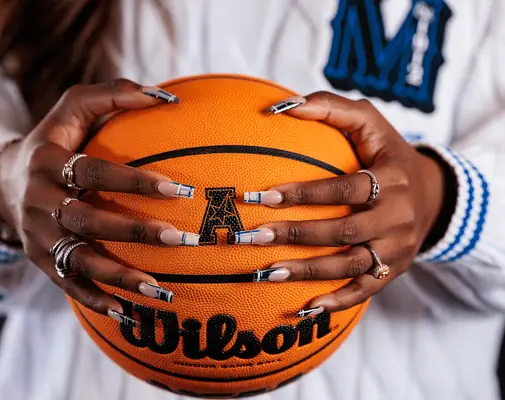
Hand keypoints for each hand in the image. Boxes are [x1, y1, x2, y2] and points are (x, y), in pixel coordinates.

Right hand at [0, 79, 198, 323]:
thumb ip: (114, 94)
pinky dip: (94, 299)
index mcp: (48, 163)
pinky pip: (67, 284)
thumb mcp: (74, 107)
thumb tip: (165, 96)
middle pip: (87, 222)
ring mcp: (38, 236)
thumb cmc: (56, 139)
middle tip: (178, 239)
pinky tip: (125, 313)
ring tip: (159, 290)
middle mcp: (39, 203)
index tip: (176, 191)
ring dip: (119, 277)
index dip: (132, 182)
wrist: (8, 179)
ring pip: (78, 261)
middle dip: (133, 232)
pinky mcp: (41, 260)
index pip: (92, 173)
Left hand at [245, 92, 446, 313]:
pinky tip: (308, 306)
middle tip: (255, 236)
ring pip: (350, 264)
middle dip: (296, 234)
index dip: (303, 194)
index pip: (344, 189)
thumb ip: (331, 108)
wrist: (432, 194)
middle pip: (343, 231)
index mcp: (392, 179)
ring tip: (268, 273)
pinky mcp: (394, 269)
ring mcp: (397, 248)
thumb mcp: (370, 122)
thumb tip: (284, 106)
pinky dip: (339, 300)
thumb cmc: (388, 153)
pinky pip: (366, 289)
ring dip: (308, 271)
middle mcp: (398, 217)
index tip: (262, 196)